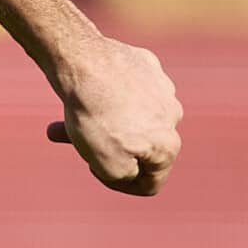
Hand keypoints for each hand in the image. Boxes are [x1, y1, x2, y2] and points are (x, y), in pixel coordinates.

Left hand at [43, 30, 180, 196]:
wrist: (84, 62)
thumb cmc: (95, 117)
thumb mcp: (107, 166)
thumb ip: (125, 177)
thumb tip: (129, 170)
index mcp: (169, 144)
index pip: (151, 182)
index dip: (121, 185)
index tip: (94, 168)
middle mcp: (173, 116)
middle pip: (141, 145)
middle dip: (110, 148)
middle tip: (76, 143)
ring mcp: (162, 87)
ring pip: (133, 115)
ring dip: (106, 120)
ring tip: (73, 116)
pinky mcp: (146, 65)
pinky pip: (128, 88)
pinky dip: (108, 94)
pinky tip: (87, 90)